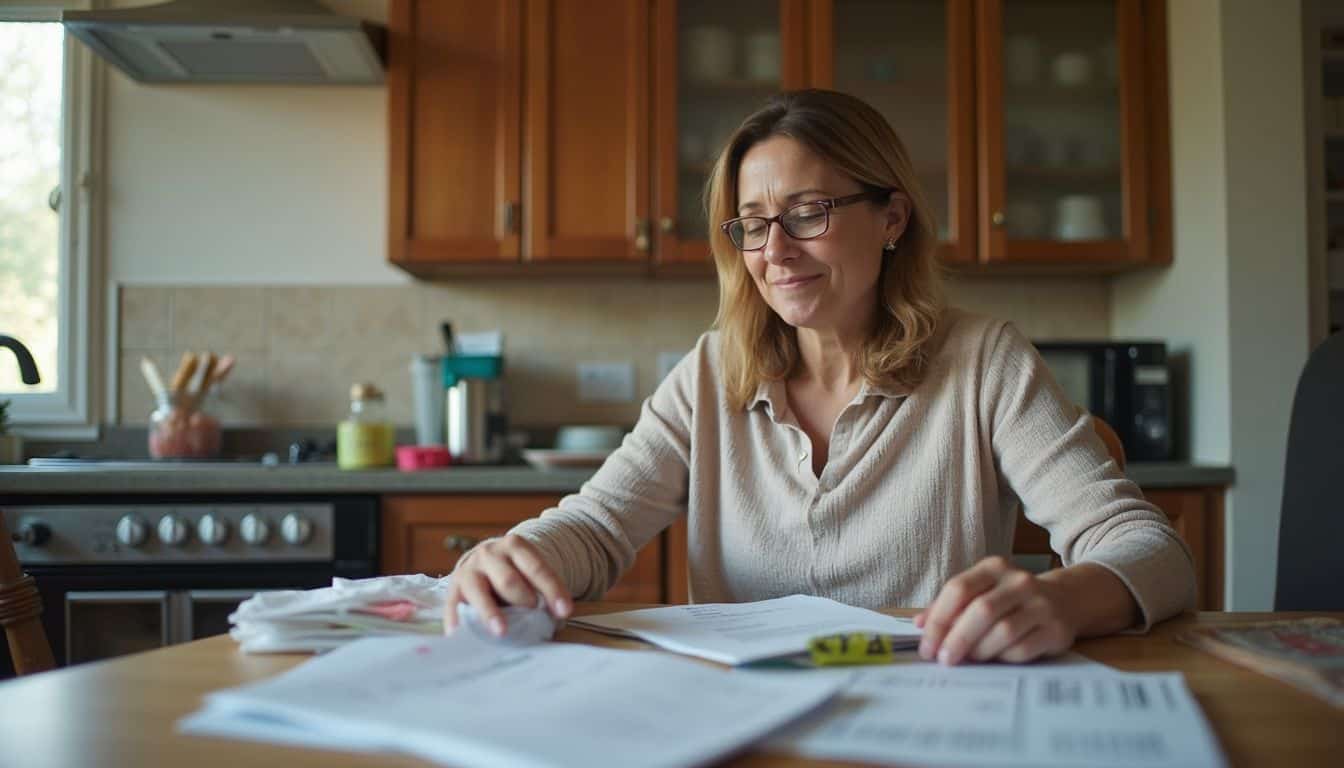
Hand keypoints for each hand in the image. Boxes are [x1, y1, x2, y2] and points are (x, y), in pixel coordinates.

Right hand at [442, 534, 571, 636]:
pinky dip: (455, 619)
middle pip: (508, 579)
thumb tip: (554, 622)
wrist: (485, 560)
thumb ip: (541, 591)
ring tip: (501, 631)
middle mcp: (489, 554)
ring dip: (491, 612)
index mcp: (515, 546)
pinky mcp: (453, 588)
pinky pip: (453, 604)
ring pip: (480, 591)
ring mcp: (469, 570)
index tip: (564, 611)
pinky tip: (458, 633)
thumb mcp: (529, 572)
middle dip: (523, 598)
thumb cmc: (515, 572)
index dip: (552, 590)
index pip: (537, 569)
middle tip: (532, 612)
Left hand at [913, 555, 1075, 664]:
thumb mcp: (981, 592)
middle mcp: (1019, 581)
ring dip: (979, 651)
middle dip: (957, 639)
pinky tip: (995, 660)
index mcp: (994, 567)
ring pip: (1002, 631)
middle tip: (944, 660)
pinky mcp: (1056, 630)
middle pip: (981, 610)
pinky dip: (1003, 658)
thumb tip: (919, 624)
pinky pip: (1022, 649)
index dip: (939, 619)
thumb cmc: (1011, 599)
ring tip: (969, 659)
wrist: (1066, 600)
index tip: (927, 646)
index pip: (959, 588)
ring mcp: (1041, 604)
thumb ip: (950, 606)